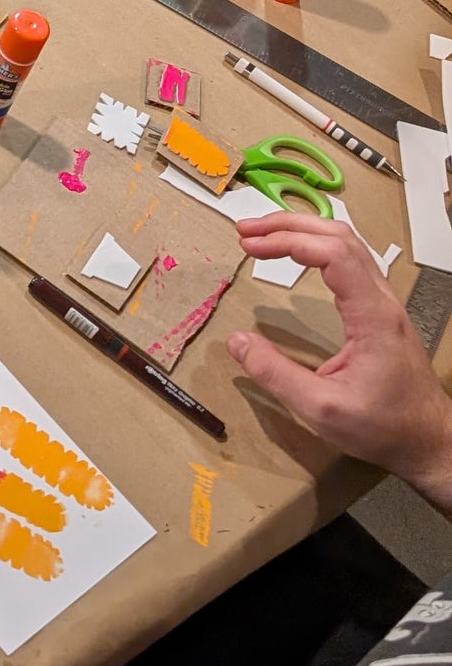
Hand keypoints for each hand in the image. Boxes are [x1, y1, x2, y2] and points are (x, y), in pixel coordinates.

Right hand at [228, 218, 451, 509]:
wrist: (428, 439)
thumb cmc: (382, 427)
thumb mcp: (321, 409)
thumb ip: (275, 374)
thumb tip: (237, 341)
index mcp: (372, 315)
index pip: (333, 254)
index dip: (288, 241)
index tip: (251, 246)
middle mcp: (381, 299)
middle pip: (338, 237)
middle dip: (288, 226)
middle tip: (246, 231)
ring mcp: (384, 302)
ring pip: (347, 244)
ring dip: (304, 232)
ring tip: (263, 236)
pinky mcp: (380, 310)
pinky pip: (350, 261)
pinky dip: (317, 247)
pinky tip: (297, 255)